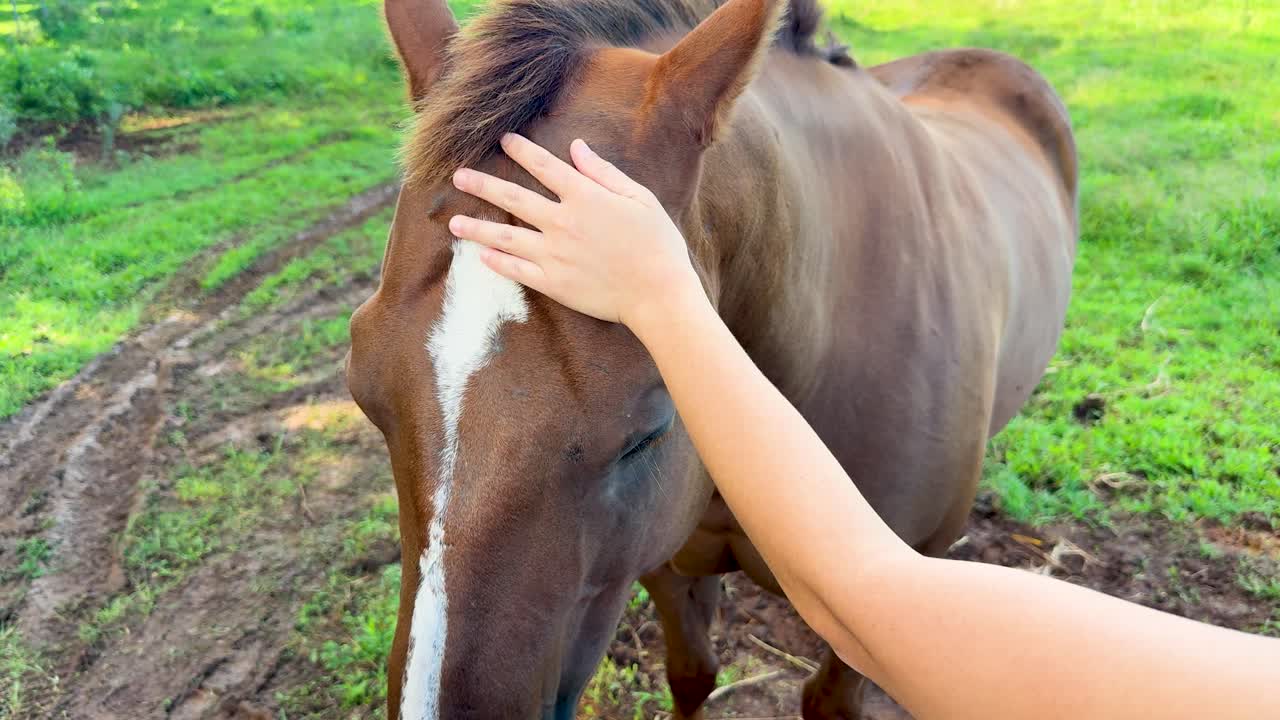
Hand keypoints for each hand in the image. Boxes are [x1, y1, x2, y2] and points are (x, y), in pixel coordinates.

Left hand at [448, 133, 703, 328]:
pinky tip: (480, 255)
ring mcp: (554, 254)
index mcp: (584, 197)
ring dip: (477, 227)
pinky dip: (497, 262)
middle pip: (513, 197)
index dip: (522, 151)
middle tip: (459, 176)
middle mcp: (562, 222)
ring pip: (505, 236)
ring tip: (453, 223)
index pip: (544, 167)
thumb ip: (603, 172)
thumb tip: (576, 147)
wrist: (658, 294)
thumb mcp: (639, 198)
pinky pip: (517, 270)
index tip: (503, 140)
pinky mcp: (553, 282)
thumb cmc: (657, 244)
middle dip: (483, 184)